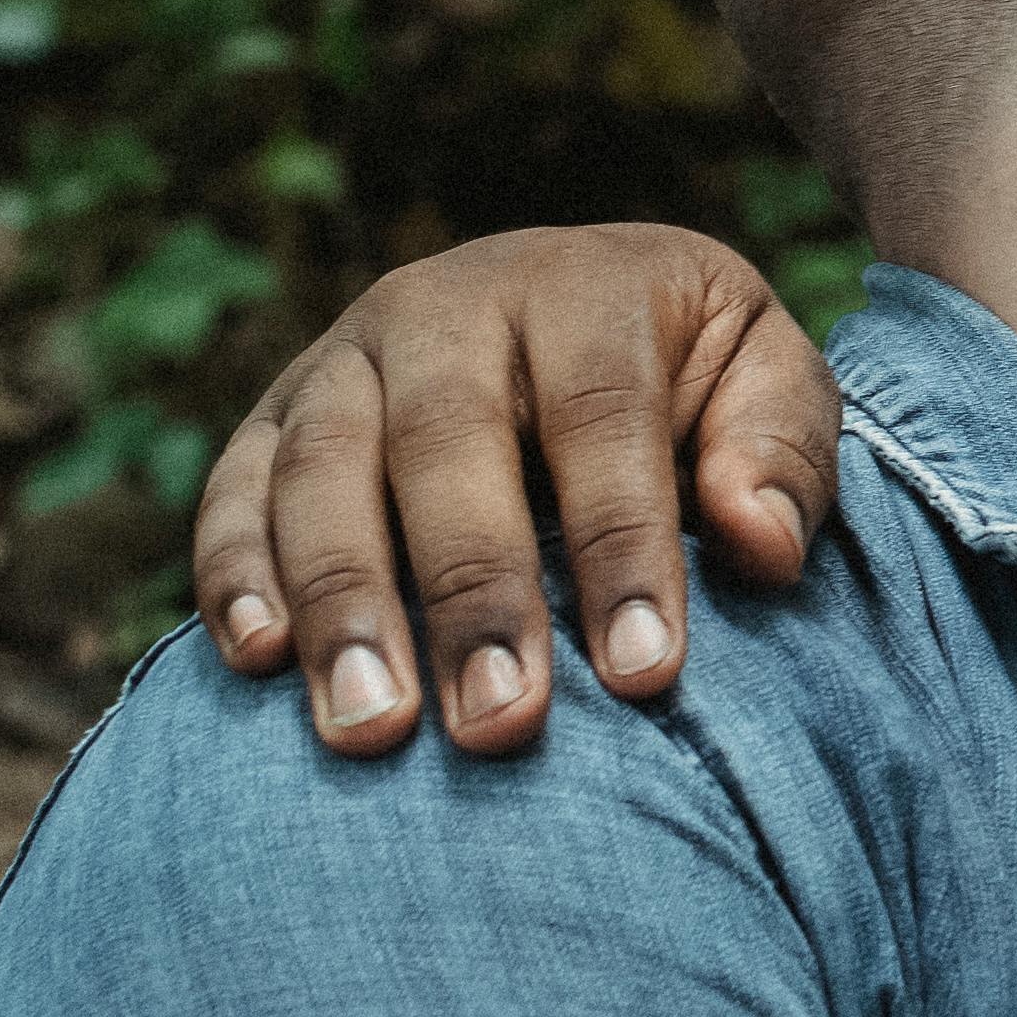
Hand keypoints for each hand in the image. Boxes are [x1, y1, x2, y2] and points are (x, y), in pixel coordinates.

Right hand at [191, 226, 843, 754]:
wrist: (579, 306)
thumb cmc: (693, 378)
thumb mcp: (768, 380)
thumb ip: (780, 453)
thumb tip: (761, 542)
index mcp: (586, 288)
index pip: (604, 417)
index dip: (623, 545)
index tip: (644, 674)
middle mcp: (448, 305)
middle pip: (448, 443)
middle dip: (473, 592)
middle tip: (500, 724)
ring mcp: (346, 357)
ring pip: (323, 470)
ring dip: (341, 603)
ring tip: (373, 729)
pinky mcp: (271, 416)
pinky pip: (235, 487)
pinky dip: (236, 570)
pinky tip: (256, 662)